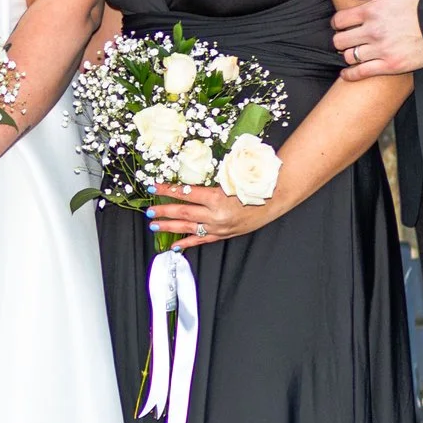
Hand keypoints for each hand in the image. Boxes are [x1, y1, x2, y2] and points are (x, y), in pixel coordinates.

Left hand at [146, 182, 269, 249]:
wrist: (274, 198)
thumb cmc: (252, 184)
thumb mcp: (229, 177)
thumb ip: (209, 179)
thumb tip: (188, 177)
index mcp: (216, 197)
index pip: (185, 193)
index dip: (167, 190)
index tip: (153, 187)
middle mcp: (216, 215)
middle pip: (183, 212)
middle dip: (163, 211)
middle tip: (148, 211)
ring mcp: (219, 227)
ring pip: (189, 228)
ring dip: (170, 227)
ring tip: (154, 226)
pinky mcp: (224, 234)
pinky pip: (202, 240)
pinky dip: (188, 242)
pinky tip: (176, 245)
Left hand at [332, 0, 422, 79]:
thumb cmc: (420, 4)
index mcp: (372, 11)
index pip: (339, 20)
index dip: (337, 23)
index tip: (341, 25)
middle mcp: (373, 31)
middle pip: (340, 40)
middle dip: (340, 39)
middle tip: (346, 39)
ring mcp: (381, 49)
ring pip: (349, 56)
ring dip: (348, 55)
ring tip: (352, 52)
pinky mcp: (391, 65)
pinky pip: (362, 73)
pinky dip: (351, 74)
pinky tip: (347, 73)